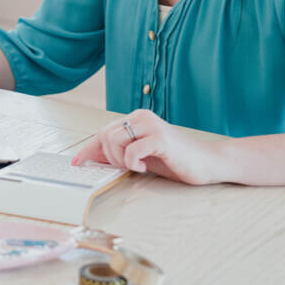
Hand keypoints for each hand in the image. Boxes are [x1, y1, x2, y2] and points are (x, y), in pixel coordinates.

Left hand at [71, 109, 219, 185]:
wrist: (207, 163)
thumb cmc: (175, 160)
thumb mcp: (142, 155)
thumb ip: (120, 152)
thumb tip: (92, 157)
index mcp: (136, 119)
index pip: (103, 132)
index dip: (88, 149)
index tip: (76, 163)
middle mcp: (141, 117)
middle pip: (104, 135)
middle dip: (108, 157)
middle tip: (127, 167)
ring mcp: (151, 125)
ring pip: (113, 140)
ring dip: (120, 159)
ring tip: (137, 166)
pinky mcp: (160, 138)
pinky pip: (131, 149)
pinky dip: (133, 162)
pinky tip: (145, 166)